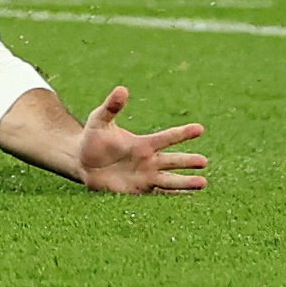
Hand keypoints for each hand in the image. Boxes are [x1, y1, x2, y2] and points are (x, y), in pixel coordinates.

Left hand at [78, 86, 208, 193]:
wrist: (82, 161)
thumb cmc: (93, 138)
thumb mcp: (100, 120)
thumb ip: (111, 107)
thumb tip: (122, 89)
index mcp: (143, 144)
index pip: (167, 137)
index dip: (182, 133)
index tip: (200, 128)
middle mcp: (149, 160)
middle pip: (172, 161)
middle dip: (187, 161)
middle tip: (204, 161)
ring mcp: (146, 176)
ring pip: (170, 180)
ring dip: (185, 182)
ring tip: (203, 183)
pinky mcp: (139, 190)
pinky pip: (158, 194)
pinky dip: (172, 196)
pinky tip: (188, 197)